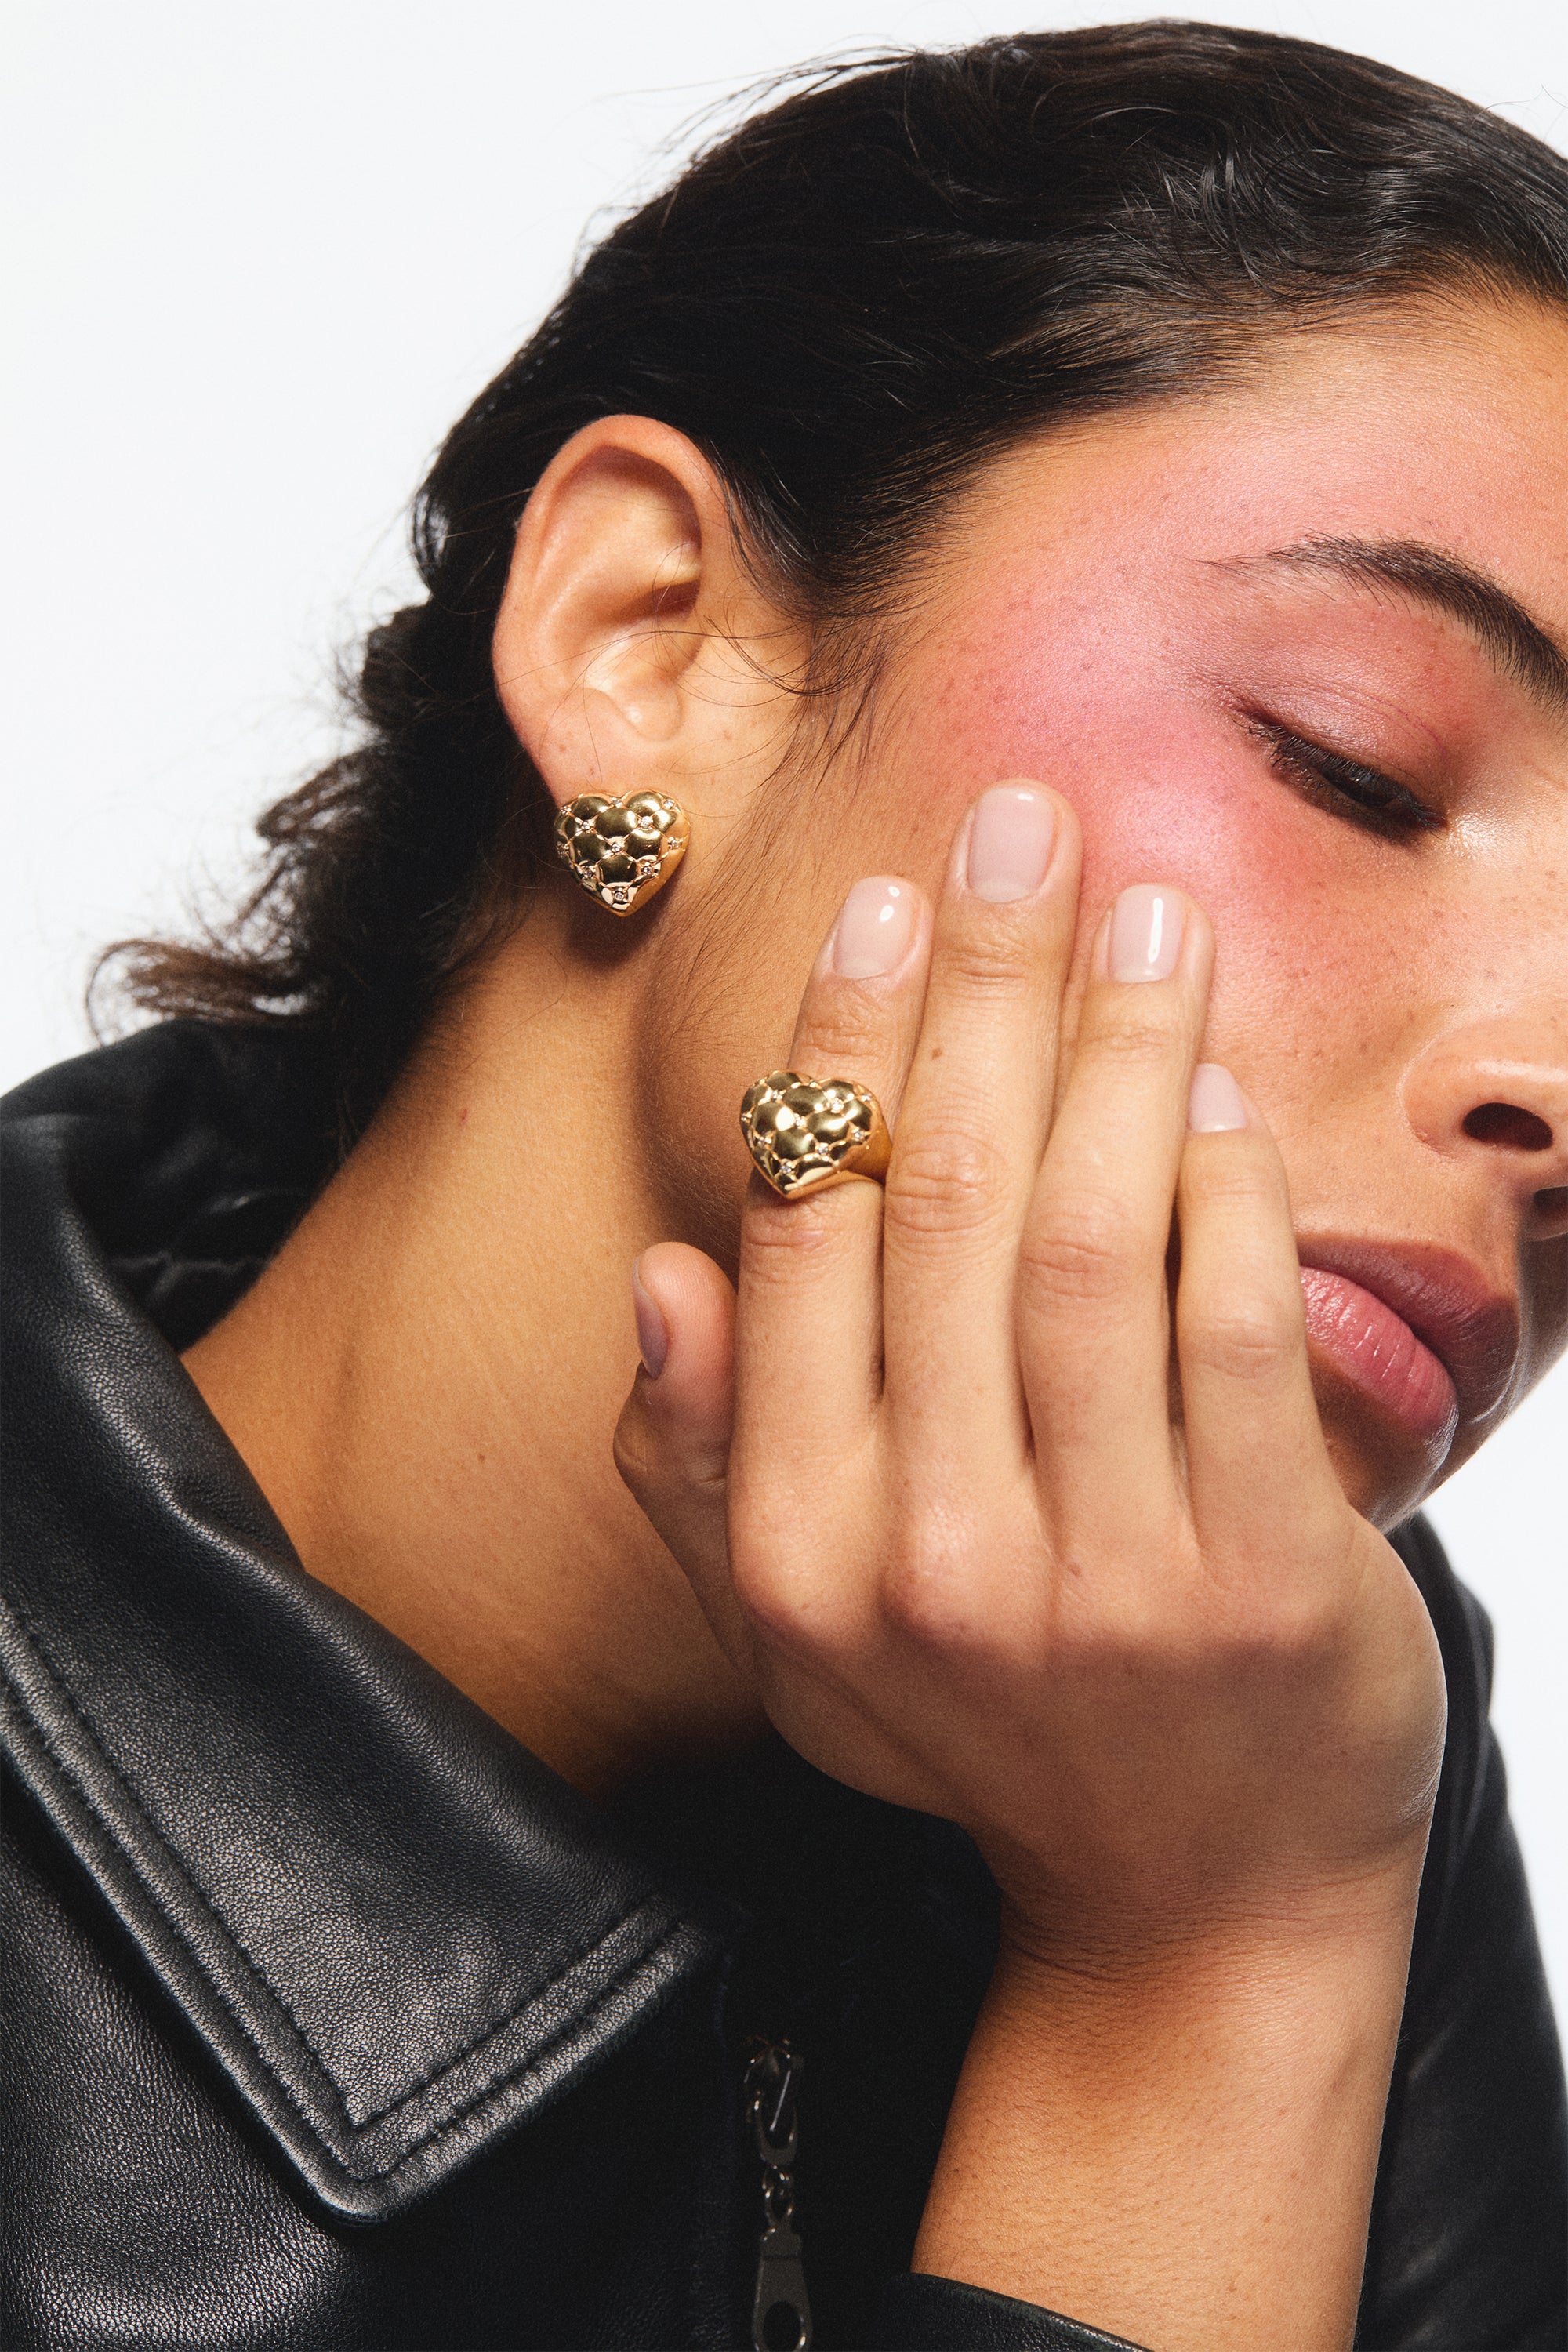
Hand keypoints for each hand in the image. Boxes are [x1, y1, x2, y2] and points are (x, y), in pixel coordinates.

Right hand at [616, 782, 1445, 1965]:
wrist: (1193, 1907)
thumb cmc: (987, 1732)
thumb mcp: (793, 1635)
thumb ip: (701, 1465)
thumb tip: (663, 1275)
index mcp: (798, 1548)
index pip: (807, 1240)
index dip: (841, 1048)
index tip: (875, 901)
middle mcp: (932, 1559)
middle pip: (951, 1202)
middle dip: (981, 983)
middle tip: (1015, 823)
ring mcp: (1103, 1579)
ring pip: (1096, 1240)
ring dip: (1117, 1045)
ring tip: (1143, 905)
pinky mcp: (1264, 1588)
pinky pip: (1236, 1329)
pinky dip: (1228, 1185)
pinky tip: (1218, 1079)